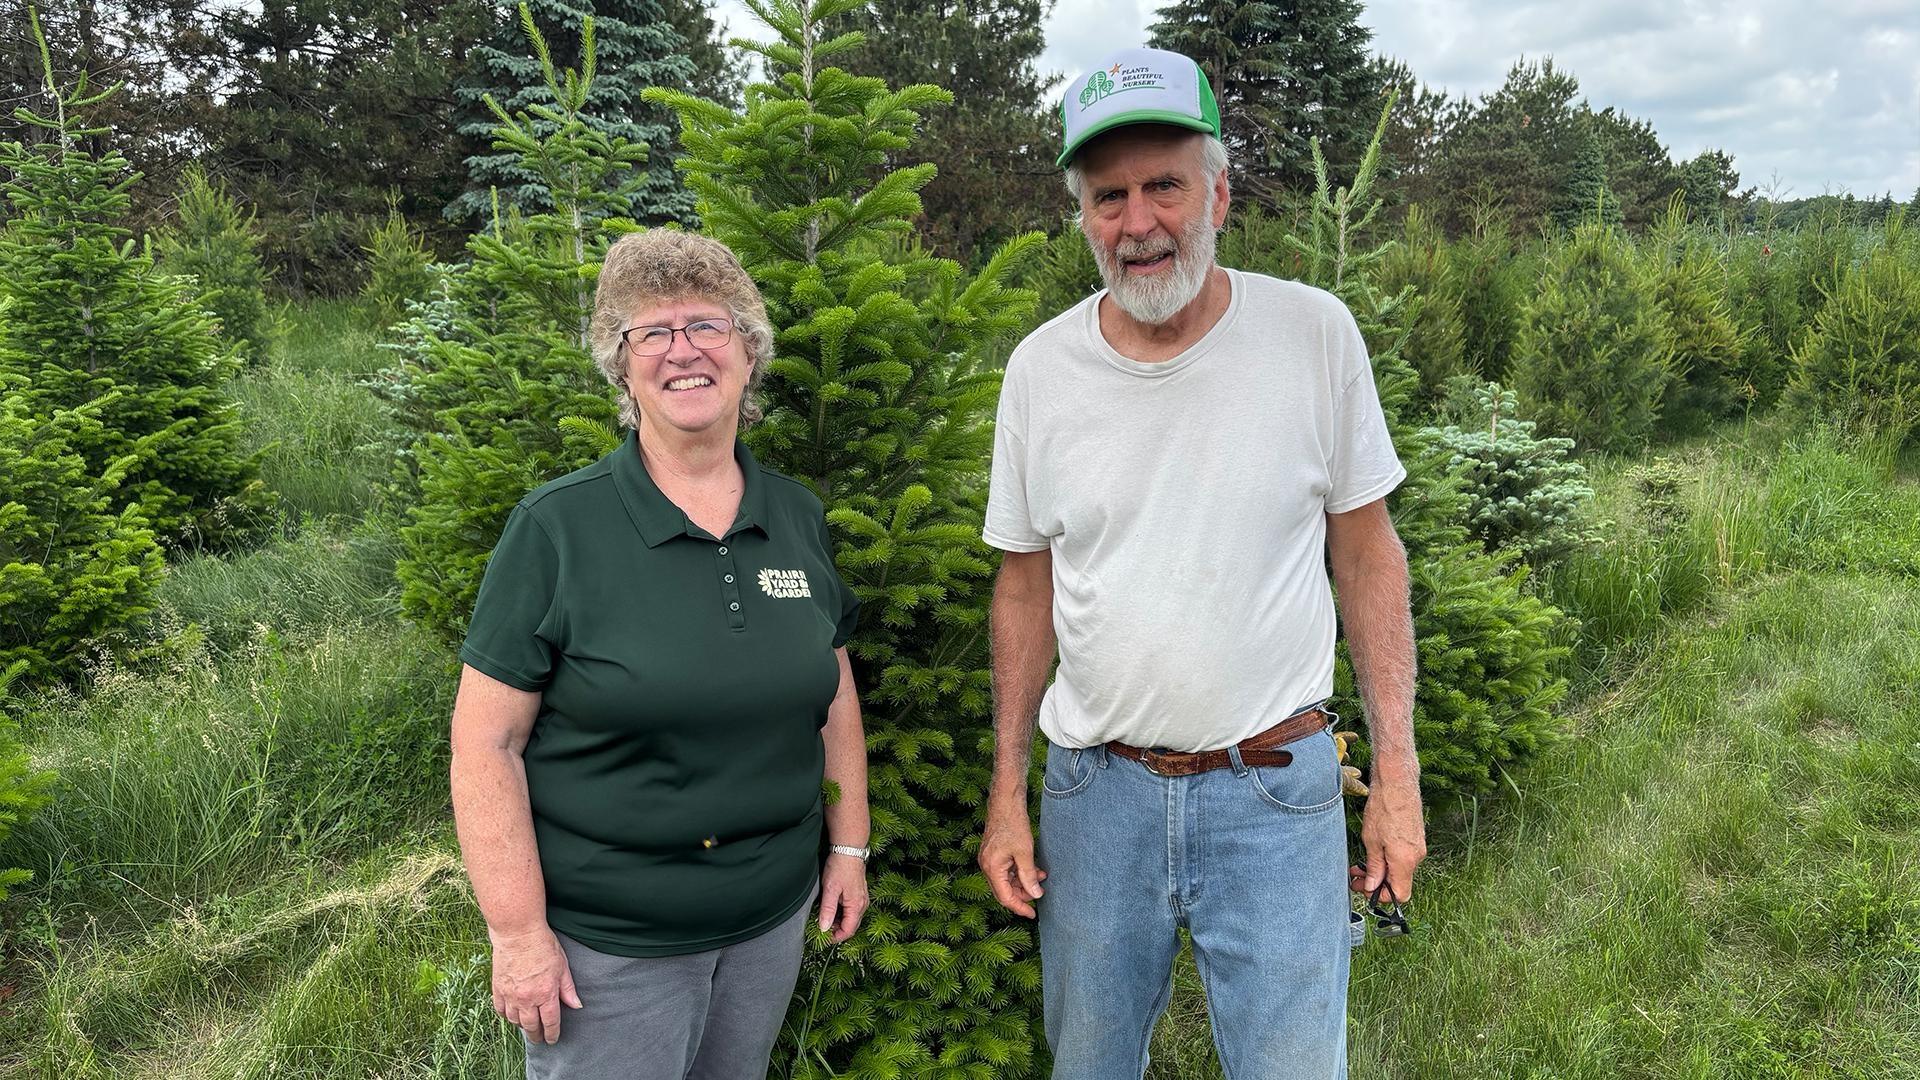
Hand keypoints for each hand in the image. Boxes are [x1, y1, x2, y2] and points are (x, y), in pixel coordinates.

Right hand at [489, 924, 581, 1044]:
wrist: (518, 933)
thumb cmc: (543, 946)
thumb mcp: (562, 966)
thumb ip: (568, 989)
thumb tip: (576, 1005)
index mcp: (546, 994)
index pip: (550, 1022)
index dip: (552, 1034)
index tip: (552, 1040)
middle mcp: (527, 999)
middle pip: (531, 1026)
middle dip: (536, 1035)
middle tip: (539, 1038)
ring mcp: (510, 995)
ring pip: (514, 1021)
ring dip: (522, 1026)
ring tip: (527, 1026)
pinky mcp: (498, 989)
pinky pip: (500, 1010)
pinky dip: (506, 1016)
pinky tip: (511, 1015)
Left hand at [818, 851, 869, 941]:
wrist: (849, 849)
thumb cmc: (840, 866)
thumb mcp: (830, 889)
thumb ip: (827, 910)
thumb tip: (824, 928)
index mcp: (856, 906)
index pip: (848, 931)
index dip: (836, 938)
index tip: (823, 938)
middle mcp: (862, 904)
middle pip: (851, 926)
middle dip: (837, 931)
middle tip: (821, 929)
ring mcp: (862, 899)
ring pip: (851, 918)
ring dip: (838, 922)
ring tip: (824, 919)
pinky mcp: (859, 894)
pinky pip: (851, 910)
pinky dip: (842, 914)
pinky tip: (831, 909)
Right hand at [978, 794, 1046, 917]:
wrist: (1005, 802)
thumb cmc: (1013, 824)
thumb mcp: (1025, 852)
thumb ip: (1028, 876)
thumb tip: (1035, 894)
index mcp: (991, 868)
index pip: (1005, 897)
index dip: (1019, 907)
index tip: (1032, 914)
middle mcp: (987, 866)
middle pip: (1004, 890)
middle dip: (1023, 894)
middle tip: (1040, 894)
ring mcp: (989, 859)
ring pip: (1007, 880)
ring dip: (1023, 882)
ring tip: (1041, 878)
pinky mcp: (994, 854)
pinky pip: (1007, 870)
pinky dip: (1020, 872)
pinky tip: (1034, 869)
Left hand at [1349, 767, 1425, 902]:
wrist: (1398, 783)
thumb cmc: (1383, 808)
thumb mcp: (1371, 841)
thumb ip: (1373, 867)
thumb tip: (1372, 886)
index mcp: (1405, 861)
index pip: (1400, 894)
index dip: (1381, 896)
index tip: (1364, 889)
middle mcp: (1416, 857)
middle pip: (1399, 883)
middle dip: (1377, 884)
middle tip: (1356, 878)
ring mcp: (1418, 848)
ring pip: (1400, 870)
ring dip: (1381, 871)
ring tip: (1360, 865)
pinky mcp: (1416, 839)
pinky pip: (1403, 858)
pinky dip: (1389, 860)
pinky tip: (1373, 852)